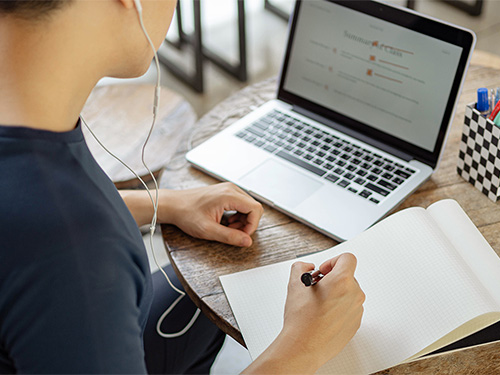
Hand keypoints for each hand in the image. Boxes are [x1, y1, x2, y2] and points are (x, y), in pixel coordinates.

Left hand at [160, 182, 263, 246]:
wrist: (173, 205)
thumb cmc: (186, 214)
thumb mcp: (208, 230)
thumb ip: (229, 237)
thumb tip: (246, 241)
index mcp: (229, 195)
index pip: (255, 209)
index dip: (252, 225)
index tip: (242, 235)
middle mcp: (231, 189)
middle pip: (253, 207)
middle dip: (247, 224)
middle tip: (233, 233)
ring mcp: (228, 189)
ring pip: (248, 206)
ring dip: (242, 220)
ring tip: (227, 228)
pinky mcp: (225, 192)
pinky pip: (240, 204)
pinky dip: (237, 215)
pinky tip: (226, 222)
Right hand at [275, 253, 364, 371]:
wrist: (304, 346)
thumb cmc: (301, 319)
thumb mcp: (295, 284)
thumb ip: (301, 267)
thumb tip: (307, 267)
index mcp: (342, 281)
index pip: (347, 258)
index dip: (333, 261)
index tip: (324, 271)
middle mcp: (354, 294)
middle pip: (347, 276)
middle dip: (332, 279)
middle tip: (317, 288)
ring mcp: (356, 310)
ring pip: (349, 293)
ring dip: (336, 294)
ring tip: (318, 304)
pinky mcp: (355, 323)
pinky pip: (349, 309)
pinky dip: (339, 308)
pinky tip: (323, 316)